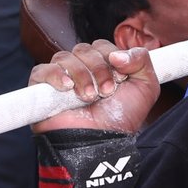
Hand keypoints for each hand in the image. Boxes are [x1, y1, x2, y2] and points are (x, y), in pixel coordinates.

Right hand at [29, 41, 158, 135]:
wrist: (102, 142)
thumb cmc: (121, 118)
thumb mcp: (146, 87)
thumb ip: (141, 59)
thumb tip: (117, 53)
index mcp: (102, 66)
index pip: (101, 46)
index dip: (111, 57)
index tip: (119, 79)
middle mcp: (80, 70)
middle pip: (83, 49)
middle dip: (98, 69)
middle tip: (106, 92)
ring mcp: (60, 79)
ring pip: (64, 57)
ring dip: (81, 75)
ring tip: (89, 97)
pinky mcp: (41, 90)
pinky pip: (41, 70)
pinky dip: (55, 75)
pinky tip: (67, 88)